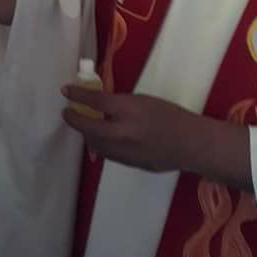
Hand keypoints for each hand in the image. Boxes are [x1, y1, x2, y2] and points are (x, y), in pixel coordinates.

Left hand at [62, 86, 195, 172]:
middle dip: (74, 120)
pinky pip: (107, 153)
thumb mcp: (144, 101)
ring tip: (85, 125)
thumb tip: (99, 105)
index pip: (95, 102)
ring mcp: (124, 152)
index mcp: (129, 111)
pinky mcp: (129, 165)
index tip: (65, 91)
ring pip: (95, 144)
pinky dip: (100, 144)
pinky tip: (103, 138)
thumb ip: (120, 104)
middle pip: (88, 128)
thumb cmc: (171, 116)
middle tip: (67, 113)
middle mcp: (123, 133)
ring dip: (87, 134)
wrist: (191, 144)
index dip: (77, 95)